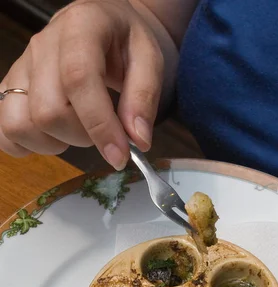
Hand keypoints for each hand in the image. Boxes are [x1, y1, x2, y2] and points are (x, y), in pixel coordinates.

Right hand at [0, 0, 172, 168]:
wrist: (105, 26)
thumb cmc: (126, 43)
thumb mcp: (150, 60)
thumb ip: (144, 98)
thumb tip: (137, 140)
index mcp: (80, 27)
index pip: (79, 79)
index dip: (99, 125)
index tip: (119, 155)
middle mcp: (43, 45)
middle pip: (48, 111)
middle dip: (82, 137)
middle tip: (104, 132)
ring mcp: (22, 67)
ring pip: (20, 124)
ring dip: (53, 143)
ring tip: (77, 131)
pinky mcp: (11, 88)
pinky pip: (4, 130)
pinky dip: (27, 145)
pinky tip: (54, 137)